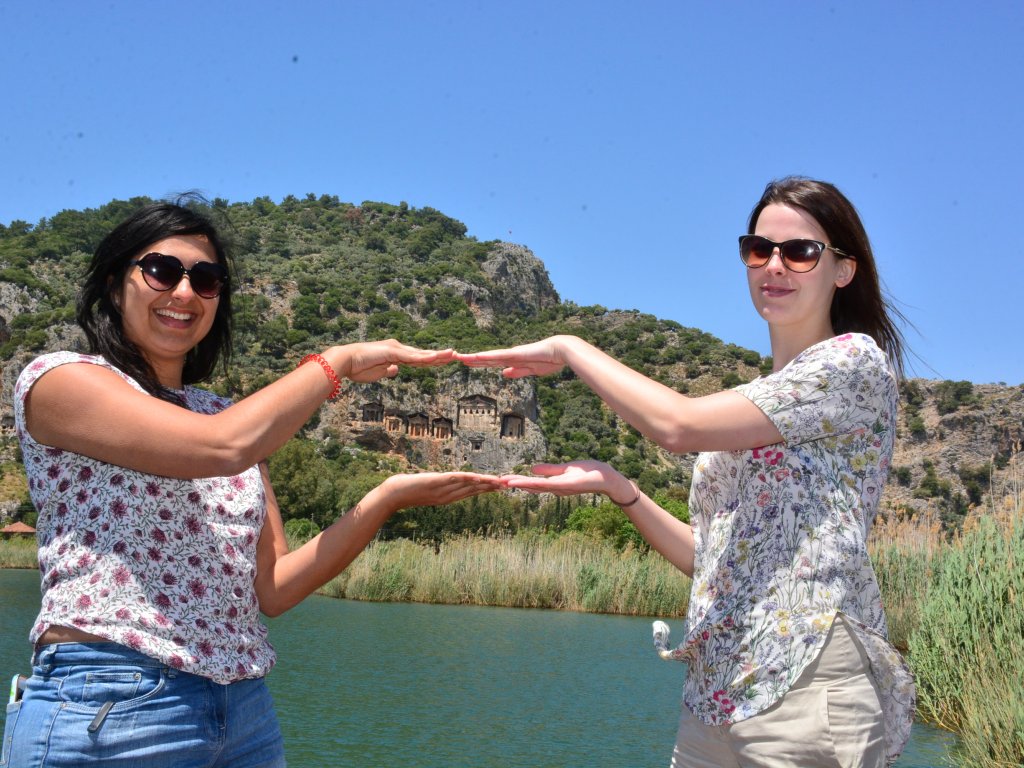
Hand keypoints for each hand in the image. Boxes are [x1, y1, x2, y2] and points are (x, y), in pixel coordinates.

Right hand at [335, 340, 454, 382]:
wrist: (345, 361)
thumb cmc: (358, 368)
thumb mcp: (378, 374)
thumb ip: (388, 371)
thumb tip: (396, 370)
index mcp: (396, 355)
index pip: (418, 359)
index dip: (432, 360)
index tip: (446, 361)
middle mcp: (398, 349)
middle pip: (423, 354)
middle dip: (440, 356)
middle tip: (457, 355)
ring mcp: (396, 349)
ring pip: (420, 354)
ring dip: (437, 355)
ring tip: (452, 354)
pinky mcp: (392, 351)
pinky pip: (411, 356)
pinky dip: (423, 357)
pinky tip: (435, 358)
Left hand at [379, 471, 504, 510]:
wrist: (392, 495)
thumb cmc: (406, 491)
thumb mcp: (425, 488)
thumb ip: (436, 486)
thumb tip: (443, 481)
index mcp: (447, 498)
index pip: (470, 492)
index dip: (486, 489)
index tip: (499, 487)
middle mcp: (447, 496)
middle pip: (473, 491)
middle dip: (490, 488)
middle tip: (506, 486)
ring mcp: (442, 490)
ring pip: (467, 486)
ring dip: (484, 484)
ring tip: (498, 482)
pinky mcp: (435, 483)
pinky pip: (455, 481)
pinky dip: (467, 480)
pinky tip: (478, 478)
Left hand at [454, 336, 572, 377]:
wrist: (561, 351)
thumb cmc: (550, 361)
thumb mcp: (531, 371)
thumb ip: (517, 372)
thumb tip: (503, 374)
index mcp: (514, 361)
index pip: (492, 363)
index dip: (479, 363)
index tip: (467, 363)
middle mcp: (510, 356)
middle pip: (487, 359)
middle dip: (471, 360)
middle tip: (456, 358)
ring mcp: (512, 354)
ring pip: (489, 356)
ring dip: (474, 357)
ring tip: (459, 357)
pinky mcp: (516, 353)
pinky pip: (498, 356)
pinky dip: (487, 356)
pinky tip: (476, 356)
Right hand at [501, 461, 634, 503]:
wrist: (607, 478)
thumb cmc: (589, 473)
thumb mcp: (565, 469)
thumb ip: (550, 469)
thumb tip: (532, 469)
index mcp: (554, 484)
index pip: (533, 483)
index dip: (518, 481)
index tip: (503, 479)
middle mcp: (555, 488)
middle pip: (531, 487)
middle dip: (514, 484)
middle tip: (497, 482)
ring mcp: (559, 488)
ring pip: (535, 487)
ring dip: (519, 484)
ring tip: (504, 482)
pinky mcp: (565, 486)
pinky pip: (545, 484)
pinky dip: (532, 484)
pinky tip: (522, 482)